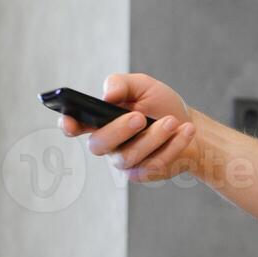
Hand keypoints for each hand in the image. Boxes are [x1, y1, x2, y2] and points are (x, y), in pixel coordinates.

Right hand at [62, 73, 197, 182]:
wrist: (190, 125)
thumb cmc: (160, 105)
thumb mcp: (143, 86)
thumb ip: (122, 84)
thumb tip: (107, 95)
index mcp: (99, 118)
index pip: (74, 124)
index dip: (67, 124)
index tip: (70, 123)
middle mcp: (107, 143)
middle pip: (99, 144)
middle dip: (118, 130)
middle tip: (140, 117)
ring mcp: (123, 161)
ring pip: (129, 156)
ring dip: (153, 137)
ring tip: (172, 121)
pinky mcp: (142, 173)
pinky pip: (152, 164)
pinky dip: (172, 146)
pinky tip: (185, 131)